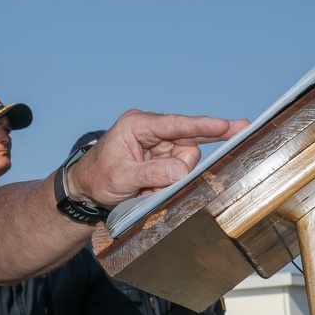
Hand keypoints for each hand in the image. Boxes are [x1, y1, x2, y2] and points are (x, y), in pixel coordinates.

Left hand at [67, 110, 248, 206]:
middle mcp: (151, 131)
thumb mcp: (121, 177)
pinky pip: (179, 172)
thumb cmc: (97, 177)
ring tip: (147, 190)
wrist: (86, 189)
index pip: (177, 124)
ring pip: (185, 161)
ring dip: (172, 180)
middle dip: (190, 158)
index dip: (205, 125)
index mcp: (138, 125)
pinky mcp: (162, 160)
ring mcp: (158, 146)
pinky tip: (149, 190)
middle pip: (188, 141)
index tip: (229, 126)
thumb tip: (181, 170)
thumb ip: (152, 173)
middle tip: (201, 157)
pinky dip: (168, 184)